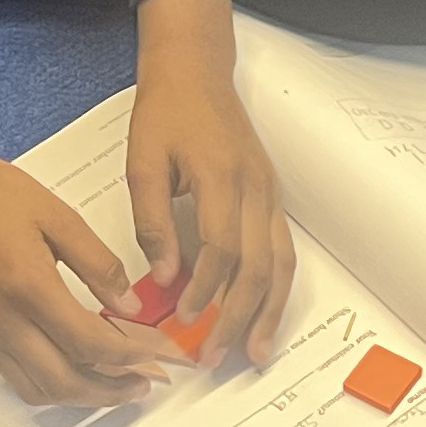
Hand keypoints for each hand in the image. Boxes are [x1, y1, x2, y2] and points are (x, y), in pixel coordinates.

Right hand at [0, 106, 173, 410]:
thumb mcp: (59, 217)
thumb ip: (99, 265)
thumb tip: (130, 304)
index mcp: (27, 286)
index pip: (88, 343)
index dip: (129, 356)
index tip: (156, 355)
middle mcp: (2, 318)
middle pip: (63, 382)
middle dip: (109, 391)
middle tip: (141, 384)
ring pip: (36, 390)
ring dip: (80, 397)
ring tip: (113, 385)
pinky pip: (16, 376)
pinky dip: (51, 384)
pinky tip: (74, 369)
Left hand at [125, 0, 296, 368]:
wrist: (197, 71)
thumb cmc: (167, 112)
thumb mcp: (143, 161)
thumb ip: (153, 221)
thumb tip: (165, 277)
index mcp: (222, 177)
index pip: (221, 247)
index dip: (207, 288)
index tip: (187, 319)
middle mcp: (255, 189)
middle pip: (257, 266)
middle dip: (238, 316)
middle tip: (215, 355)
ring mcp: (269, 194)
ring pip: (280, 264)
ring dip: (268, 312)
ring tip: (253, 351)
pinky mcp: (271, 198)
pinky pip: (282, 251)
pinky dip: (277, 288)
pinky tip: (265, 314)